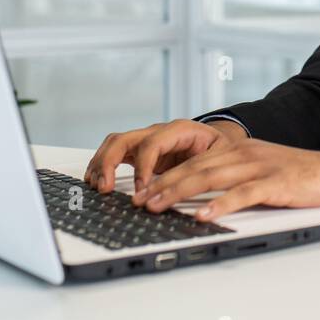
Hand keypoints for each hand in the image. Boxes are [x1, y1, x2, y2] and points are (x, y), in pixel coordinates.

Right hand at [84, 118, 247, 193]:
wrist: (221, 141)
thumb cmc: (221, 148)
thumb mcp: (222, 156)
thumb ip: (203, 170)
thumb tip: (185, 189)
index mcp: (179, 129)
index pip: (152, 144)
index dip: (143, 167)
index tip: (141, 190)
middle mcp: (158, 131)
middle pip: (125, 139)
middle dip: (110, 162)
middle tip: (105, 187)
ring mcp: (147, 139)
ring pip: (115, 143)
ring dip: (102, 163)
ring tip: (97, 186)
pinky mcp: (141, 151)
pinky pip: (115, 152)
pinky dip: (103, 165)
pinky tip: (97, 181)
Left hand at [129, 138, 319, 220]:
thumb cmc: (299, 178)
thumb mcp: (260, 172)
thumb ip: (232, 180)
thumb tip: (199, 201)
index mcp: (237, 150)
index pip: (192, 161)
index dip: (164, 176)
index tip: (141, 191)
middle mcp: (244, 154)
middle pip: (194, 168)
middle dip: (162, 185)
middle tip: (139, 201)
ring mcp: (259, 166)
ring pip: (211, 177)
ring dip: (180, 192)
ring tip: (158, 206)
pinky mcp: (276, 183)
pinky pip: (243, 194)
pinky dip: (221, 204)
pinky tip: (204, 215)